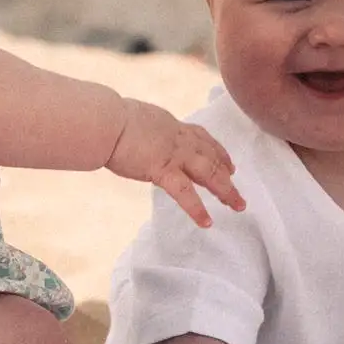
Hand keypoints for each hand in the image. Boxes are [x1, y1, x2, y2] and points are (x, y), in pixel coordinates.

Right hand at [106, 100, 245, 226]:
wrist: (104, 122)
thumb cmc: (108, 120)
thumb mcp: (136, 120)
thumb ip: (146, 130)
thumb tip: (139, 134)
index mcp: (171, 126)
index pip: (202, 138)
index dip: (219, 152)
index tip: (230, 163)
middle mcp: (179, 139)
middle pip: (212, 157)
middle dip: (228, 175)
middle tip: (239, 190)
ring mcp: (174, 154)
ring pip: (209, 173)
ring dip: (226, 190)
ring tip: (238, 206)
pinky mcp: (162, 170)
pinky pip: (185, 193)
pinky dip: (197, 209)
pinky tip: (207, 222)